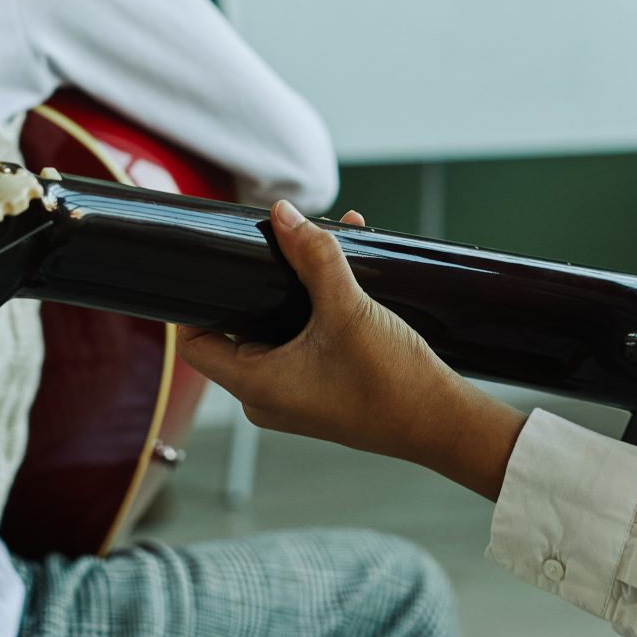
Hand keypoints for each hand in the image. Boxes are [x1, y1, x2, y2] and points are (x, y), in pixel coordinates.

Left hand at [178, 201, 526, 499]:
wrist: (443, 423)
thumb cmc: (392, 382)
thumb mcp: (348, 308)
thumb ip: (314, 256)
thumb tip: (284, 213)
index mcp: (255, 385)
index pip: (195, 341)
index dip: (193, 300)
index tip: (210, 263)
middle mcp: (265, 397)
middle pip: (236, 329)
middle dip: (256, 282)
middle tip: (269, 244)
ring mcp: (293, 396)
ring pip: (274, 330)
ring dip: (293, 289)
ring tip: (315, 246)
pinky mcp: (320, 390)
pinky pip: (301, 341)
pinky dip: (314, 308)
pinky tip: (341, 270)